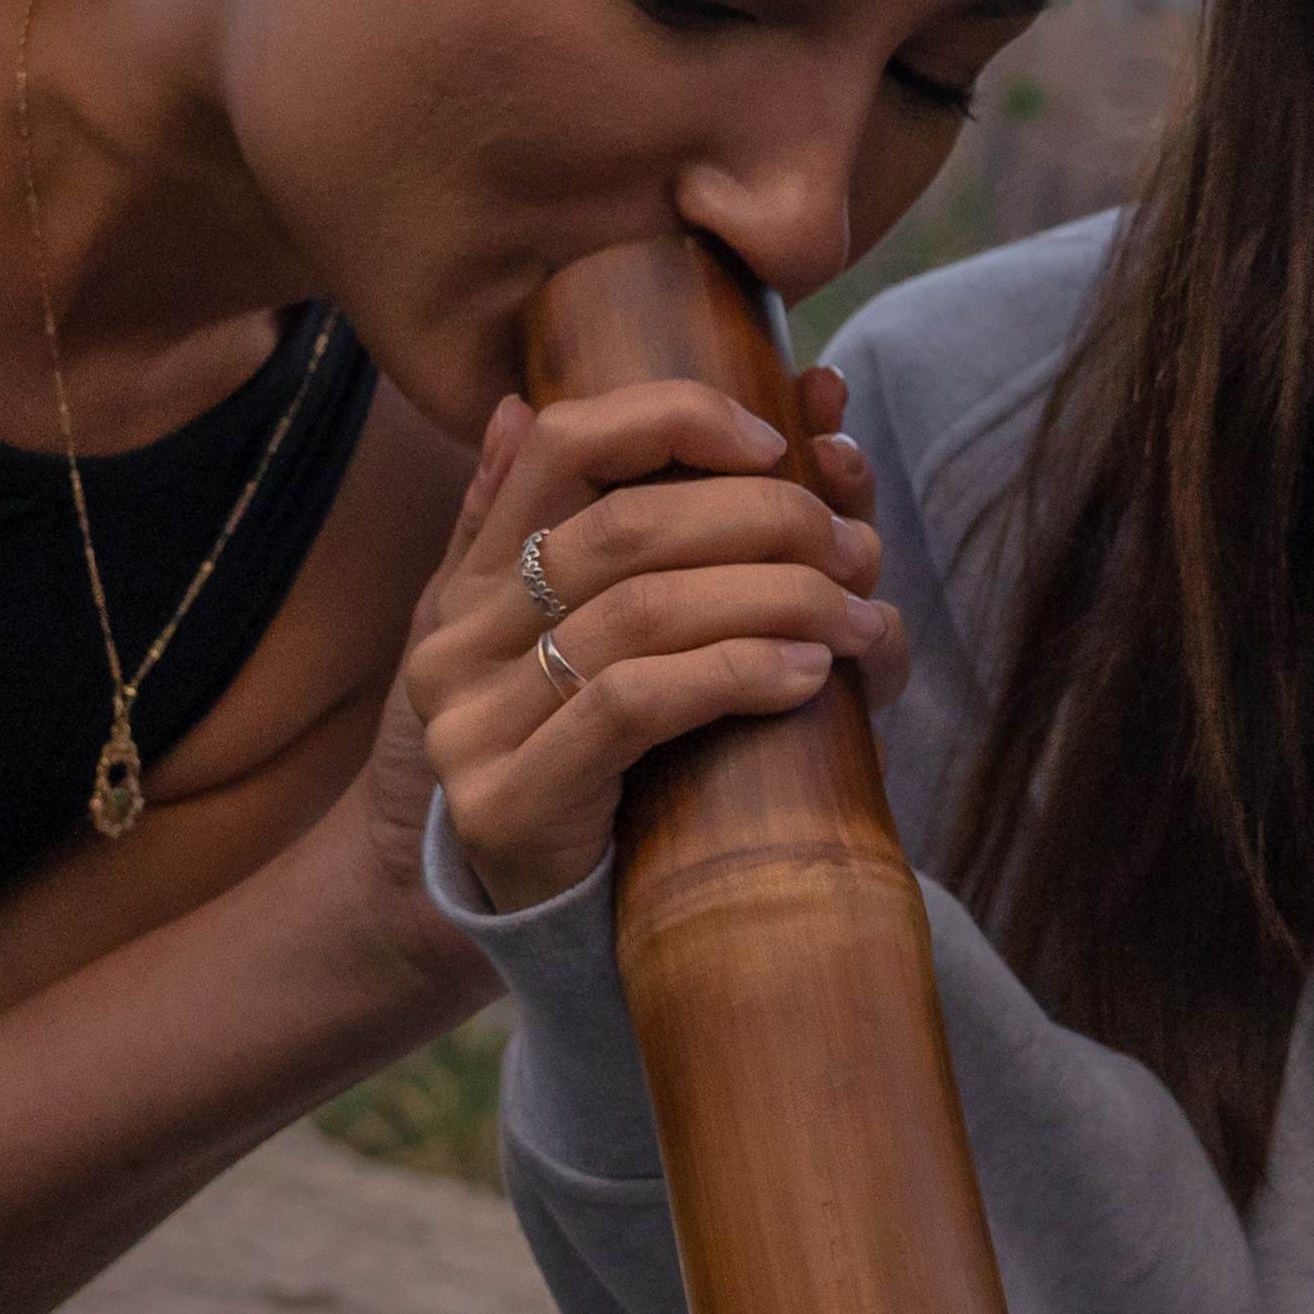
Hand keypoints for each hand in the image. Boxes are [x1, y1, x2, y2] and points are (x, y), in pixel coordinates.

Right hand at [410, 366, 900, 912]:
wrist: (530, 915)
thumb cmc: (593, 761)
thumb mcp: (578, 636)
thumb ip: (600, 529)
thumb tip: (593, 399)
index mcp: (474, 574)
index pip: (559, 443)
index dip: (671, 418)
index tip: (775, 441)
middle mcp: (457, 636)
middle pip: (625, 528)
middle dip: (763, 520)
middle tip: (854, 545)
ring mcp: (471, 719)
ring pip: (641, 611)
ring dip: (776, 600)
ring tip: (856, 615)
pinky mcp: (508, 799)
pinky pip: (633, 703)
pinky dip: (737, 675)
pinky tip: (809, 676)